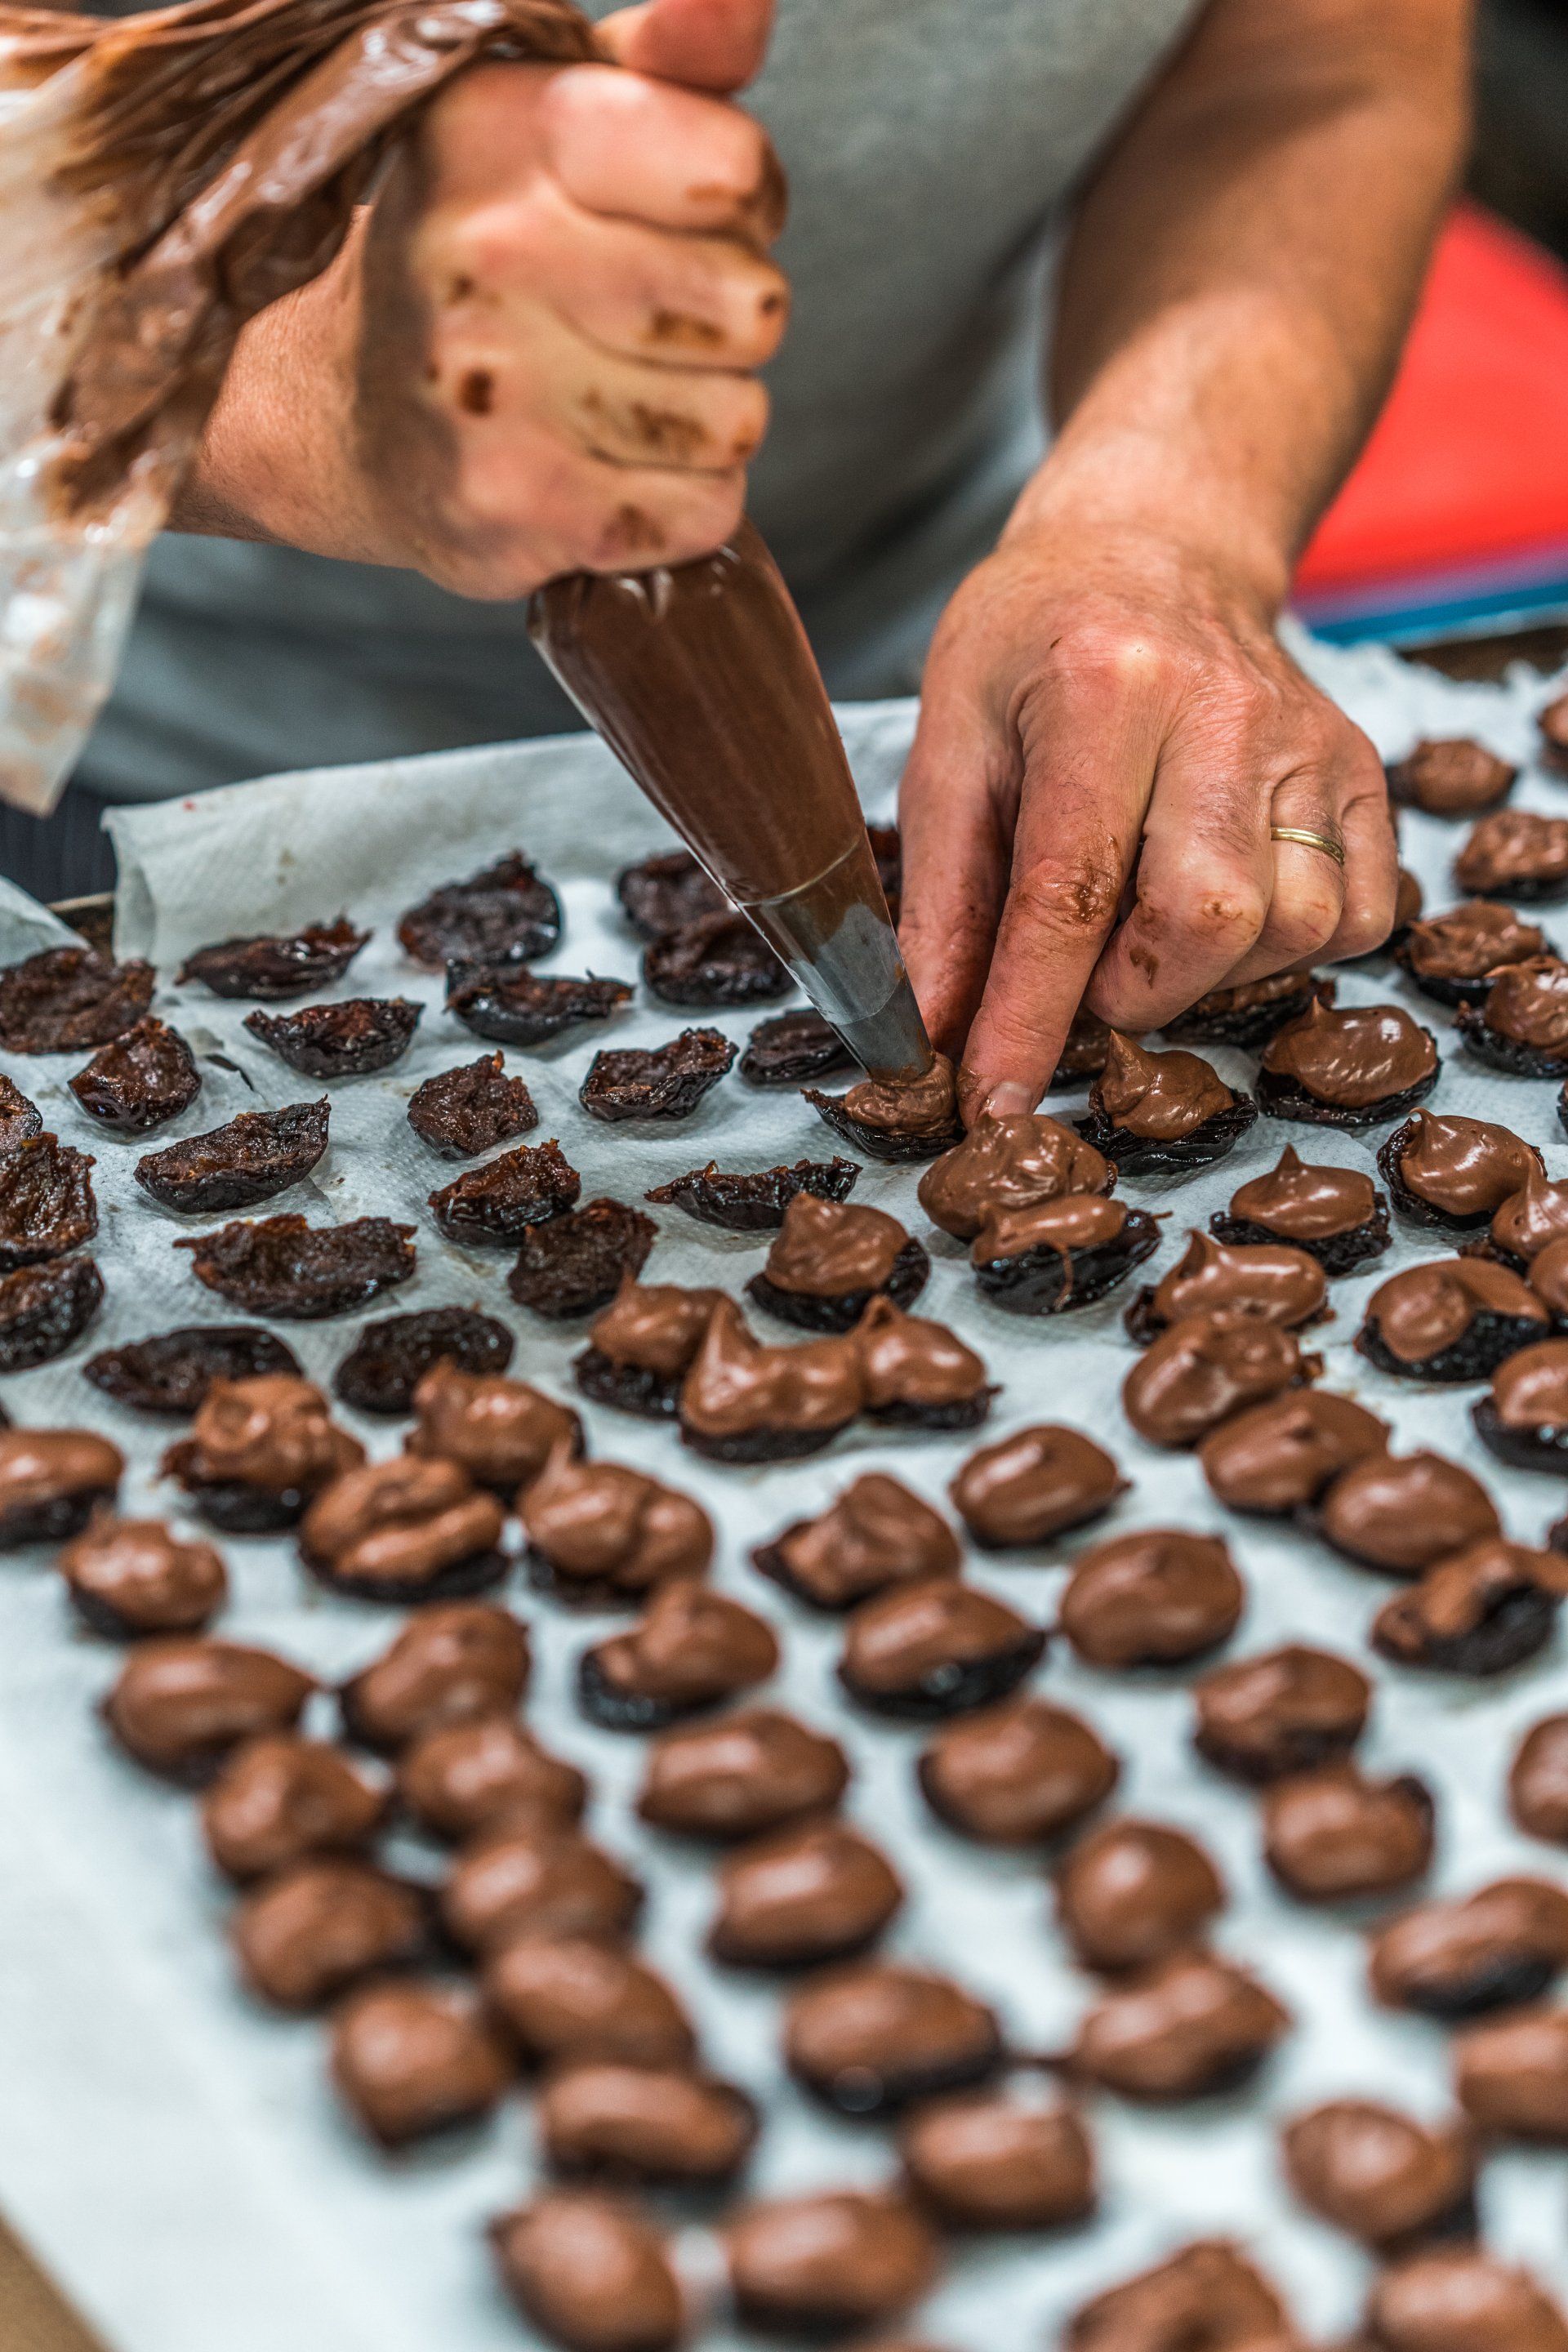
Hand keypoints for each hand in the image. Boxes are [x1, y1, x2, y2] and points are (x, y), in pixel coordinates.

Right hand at [193, 0, 787, 591]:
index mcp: (503, 127)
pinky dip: (674, 503)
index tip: (676, 214)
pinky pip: (700, 511)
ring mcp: (493, 391)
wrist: (343, 411)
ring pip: (735, 420)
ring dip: (699, 419)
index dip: (743, 201)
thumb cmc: (488, 245)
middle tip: (632, 319)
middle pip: (754, 308)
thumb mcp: (563, 110)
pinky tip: (598, 464)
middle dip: (720, 321)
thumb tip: (744, 4)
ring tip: (608, 392)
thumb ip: (676, 54)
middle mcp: (486, 250)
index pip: (736, 168)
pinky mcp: (514, 509)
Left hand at [897, 517, 1395, 1123]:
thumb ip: (940, 895)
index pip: (1069, 891)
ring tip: (1148, 916)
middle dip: (1130, 990)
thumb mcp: (950, 741)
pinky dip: (1285, 947)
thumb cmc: (1035, 643)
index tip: (994, 1103)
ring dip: (1205, 971)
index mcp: (1104, 690)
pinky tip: (1222, 901)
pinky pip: (1355, 919)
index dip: (1029, 1017)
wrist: (1156, 547)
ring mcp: (1312, 742)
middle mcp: (1226, 713)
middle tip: (1083, 966)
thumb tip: (927, 1033)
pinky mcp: (1365, 771)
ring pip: (1290, 931)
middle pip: (1204, 922)